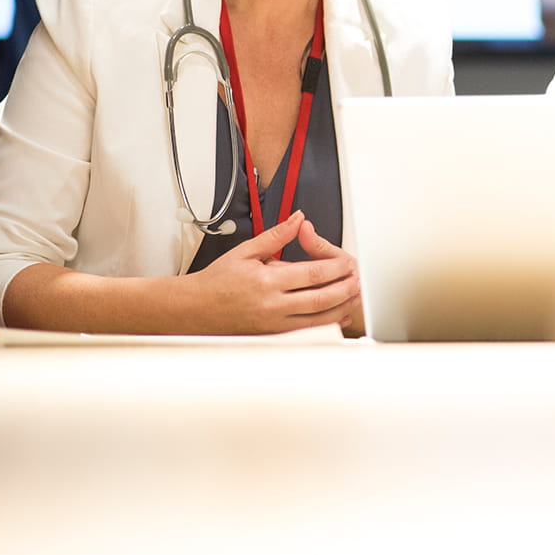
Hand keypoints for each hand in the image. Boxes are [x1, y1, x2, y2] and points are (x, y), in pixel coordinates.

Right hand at [188, 210, 360, 333]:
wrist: (194, 309)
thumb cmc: (217, 281)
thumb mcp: (246, 251)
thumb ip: (276, 235)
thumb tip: (298, 219)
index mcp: (267, 281)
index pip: (312, 274)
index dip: (336, 268)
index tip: (349, 262)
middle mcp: (272, 305)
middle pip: (320, 298)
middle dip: (345, 289)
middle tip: (359, 280)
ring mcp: (273, 324)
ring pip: (317, 319)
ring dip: (341, 308)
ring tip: (355, 297)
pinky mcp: (273, 335)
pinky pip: (306, 331)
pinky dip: (326, 324)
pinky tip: (336, 316)